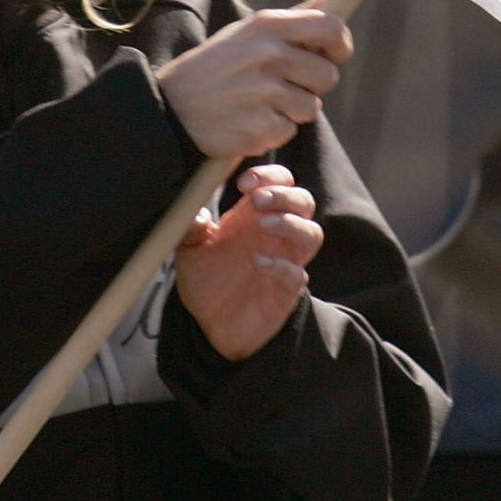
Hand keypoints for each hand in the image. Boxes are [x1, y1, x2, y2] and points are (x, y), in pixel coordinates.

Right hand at [156, 0, 352, 159]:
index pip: (332, 28)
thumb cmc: (211, 69)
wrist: (168, 109)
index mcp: (267, 26)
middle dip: (311, 85)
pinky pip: (289, 131)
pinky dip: (272, 131)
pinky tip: (247, 121)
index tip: (333, 55)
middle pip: (328, 75)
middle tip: (281, 86)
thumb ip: (290, 19)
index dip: (340, 44)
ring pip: (311, 107)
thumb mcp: (243, 35)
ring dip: (291, 111)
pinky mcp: (261, 127)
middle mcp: (269, 55)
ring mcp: (265, 92)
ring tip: (258, 104)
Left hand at [175, 164, 323, 360]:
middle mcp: (275, 234)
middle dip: (284, 195)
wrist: (210, 324)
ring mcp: (285, 261)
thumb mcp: (189, 249)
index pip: (278, 182)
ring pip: (311, 233)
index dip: (268, 176)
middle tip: (257, 200)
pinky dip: (282, 265)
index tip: (243, 183)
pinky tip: (259, 262)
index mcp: (254, 216)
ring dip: (291, 223)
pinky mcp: (285, 291)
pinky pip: (297, 274)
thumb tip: (196, 213)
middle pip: (303, 202)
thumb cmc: (206, 279)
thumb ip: (190, 228)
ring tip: (264, 224)